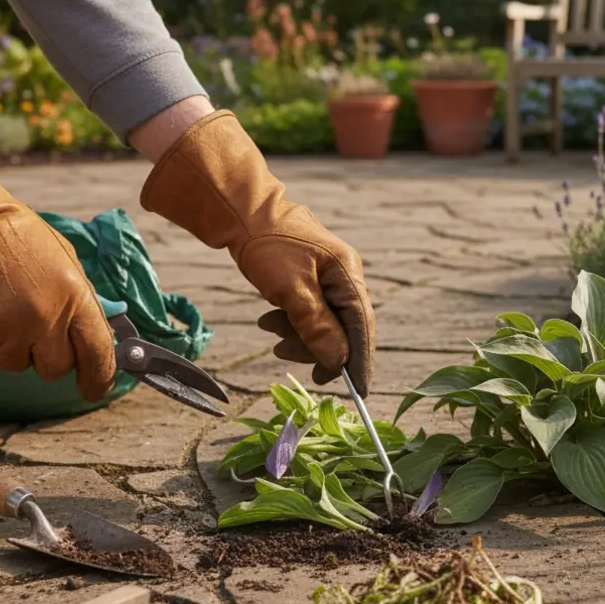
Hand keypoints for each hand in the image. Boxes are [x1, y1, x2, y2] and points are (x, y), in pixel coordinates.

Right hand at [0, 95, 117, 400]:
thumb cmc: (11, 236)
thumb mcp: (62, 260)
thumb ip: (78, 299)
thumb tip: (93, 333)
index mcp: (76, 296)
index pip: (99, 351)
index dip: (99, 377)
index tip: (94, 389)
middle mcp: (47, 318)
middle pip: (55, 368)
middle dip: (42, 356)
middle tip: (25, 327)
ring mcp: (11, 329)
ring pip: (12, 363)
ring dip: (1, 343)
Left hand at [139, 108, 375, 392]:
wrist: (242, 210)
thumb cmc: (267, 245)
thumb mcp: (291, 290)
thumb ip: (317, 327)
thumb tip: (338, 361)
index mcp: (347, 275)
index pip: (362, 326)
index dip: (360, 361)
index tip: (358, 392)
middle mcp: (344, 277)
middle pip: (343, 328)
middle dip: (315, 346)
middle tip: (282, 354)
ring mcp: (328, 277)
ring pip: (323, 322)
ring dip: (297, 334)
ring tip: (267, 329)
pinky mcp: (310, 279)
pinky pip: (309, 312)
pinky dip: (291, 322)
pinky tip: (269, 320)